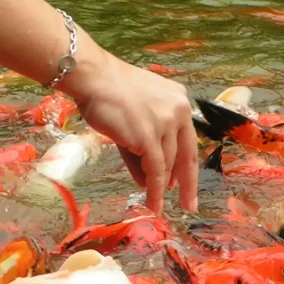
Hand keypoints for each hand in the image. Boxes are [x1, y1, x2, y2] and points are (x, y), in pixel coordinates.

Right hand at [61, 43, 198, 214]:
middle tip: (189, 204)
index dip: (188, 165)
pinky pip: (156, 170)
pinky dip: (155, 190)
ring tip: (156, 203)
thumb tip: (148, 180)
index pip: (188, 140)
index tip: (189, 184)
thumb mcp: (137, 116)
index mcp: (179, 101)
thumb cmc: (108, 93)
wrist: (93, 78)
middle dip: (187, 183)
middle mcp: (178, 111)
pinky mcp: (149, 137)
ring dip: (161, 187)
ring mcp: (165, 123)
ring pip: (168, 164)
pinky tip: (153, 203)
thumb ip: (145, 146)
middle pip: (186, 155)